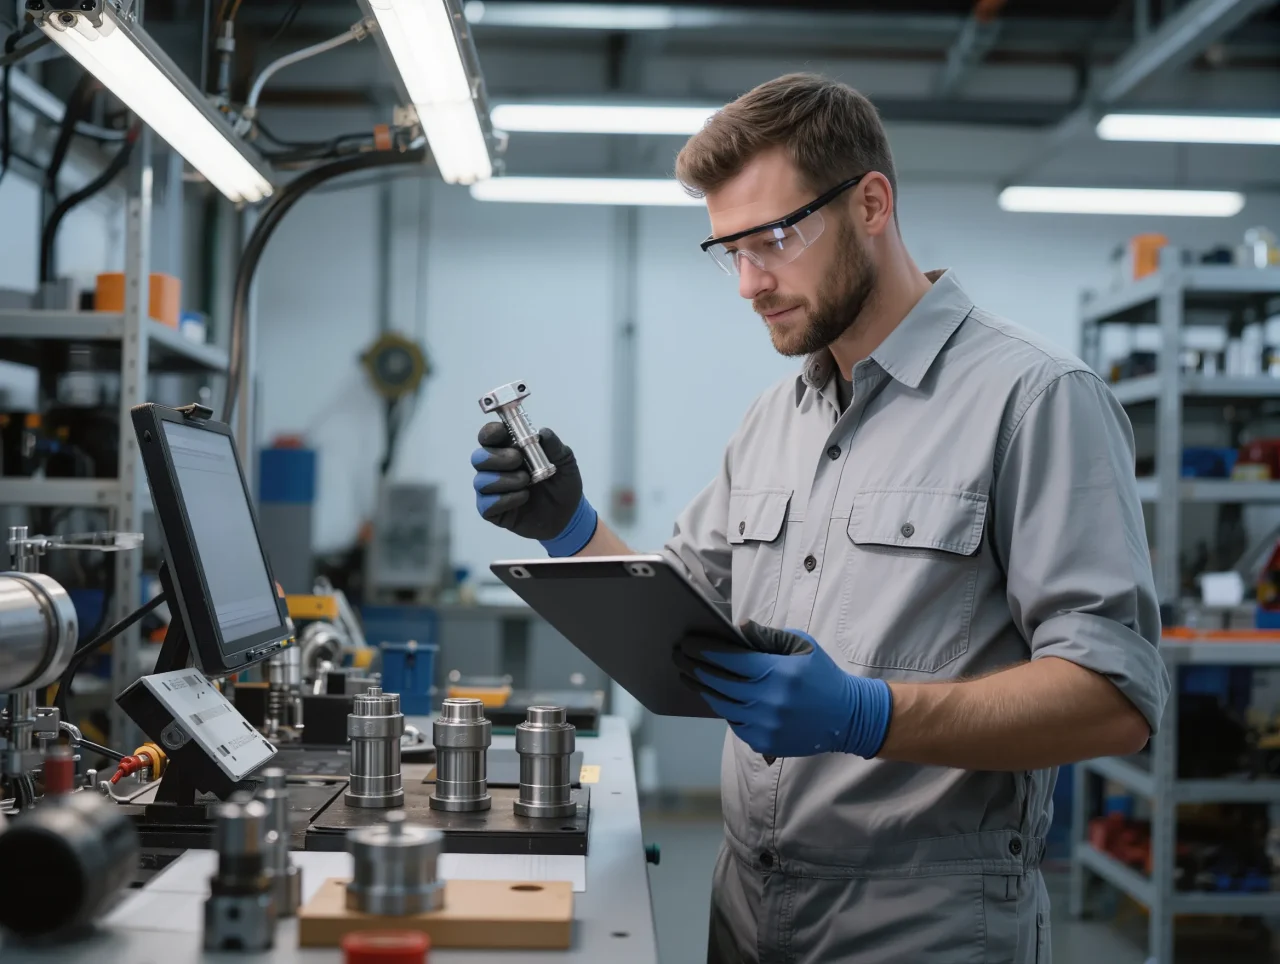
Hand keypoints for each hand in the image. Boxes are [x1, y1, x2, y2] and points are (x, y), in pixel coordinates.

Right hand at [471, 422, 597, 555]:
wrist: (567, 515)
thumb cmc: (562, 484)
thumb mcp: (566, 463)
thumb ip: (555, 447)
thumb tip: (543, 432)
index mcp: (509, 450)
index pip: (488, 436)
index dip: (491, 432)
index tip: (502, 432)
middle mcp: (495, 468)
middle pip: (478, 457)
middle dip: (497, 457)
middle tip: (518, 459)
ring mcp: (492, 490)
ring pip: (481, 481)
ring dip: (504, 480)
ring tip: (526, 482)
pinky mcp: (492, 510)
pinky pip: (486, 504)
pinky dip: (505, 500)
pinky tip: (523, 497)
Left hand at [674, 622, 891, 758]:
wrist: (847, 717)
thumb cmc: (822, 676)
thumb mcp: (801, 646)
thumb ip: (768, 636)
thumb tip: (738, 629)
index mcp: (777, 673)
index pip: (730, 660)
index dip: (705, 651)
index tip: (688, 643)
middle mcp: (769, 701)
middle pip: (719, 684)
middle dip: (694, 668)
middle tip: (677, 657)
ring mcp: (765, 725)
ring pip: (722, 706)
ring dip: (703, 689)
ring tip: (688, 676)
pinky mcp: (765, 743)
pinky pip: (735, 724)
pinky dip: (724, 709)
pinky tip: (714, 696)